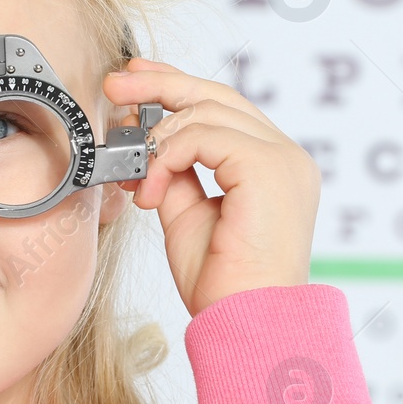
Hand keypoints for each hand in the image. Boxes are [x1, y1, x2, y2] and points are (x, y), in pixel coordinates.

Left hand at [102, 57, 320, 316]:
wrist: (246, 323)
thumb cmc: (224, 285)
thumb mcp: (188, 216)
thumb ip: (177, 175)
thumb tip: (150, 145)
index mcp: (274, 167)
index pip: (224, 108)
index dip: (177, 86)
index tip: (136, 80)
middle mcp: (286, 156)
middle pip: (217, 96)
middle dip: (159, 84)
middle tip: (116, 84)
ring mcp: (282, 159)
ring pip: (205, 114)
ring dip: (157, 143)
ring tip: (139, 183)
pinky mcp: (268, 167)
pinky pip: (203, 136)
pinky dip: (167, 156)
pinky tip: (153, 192)